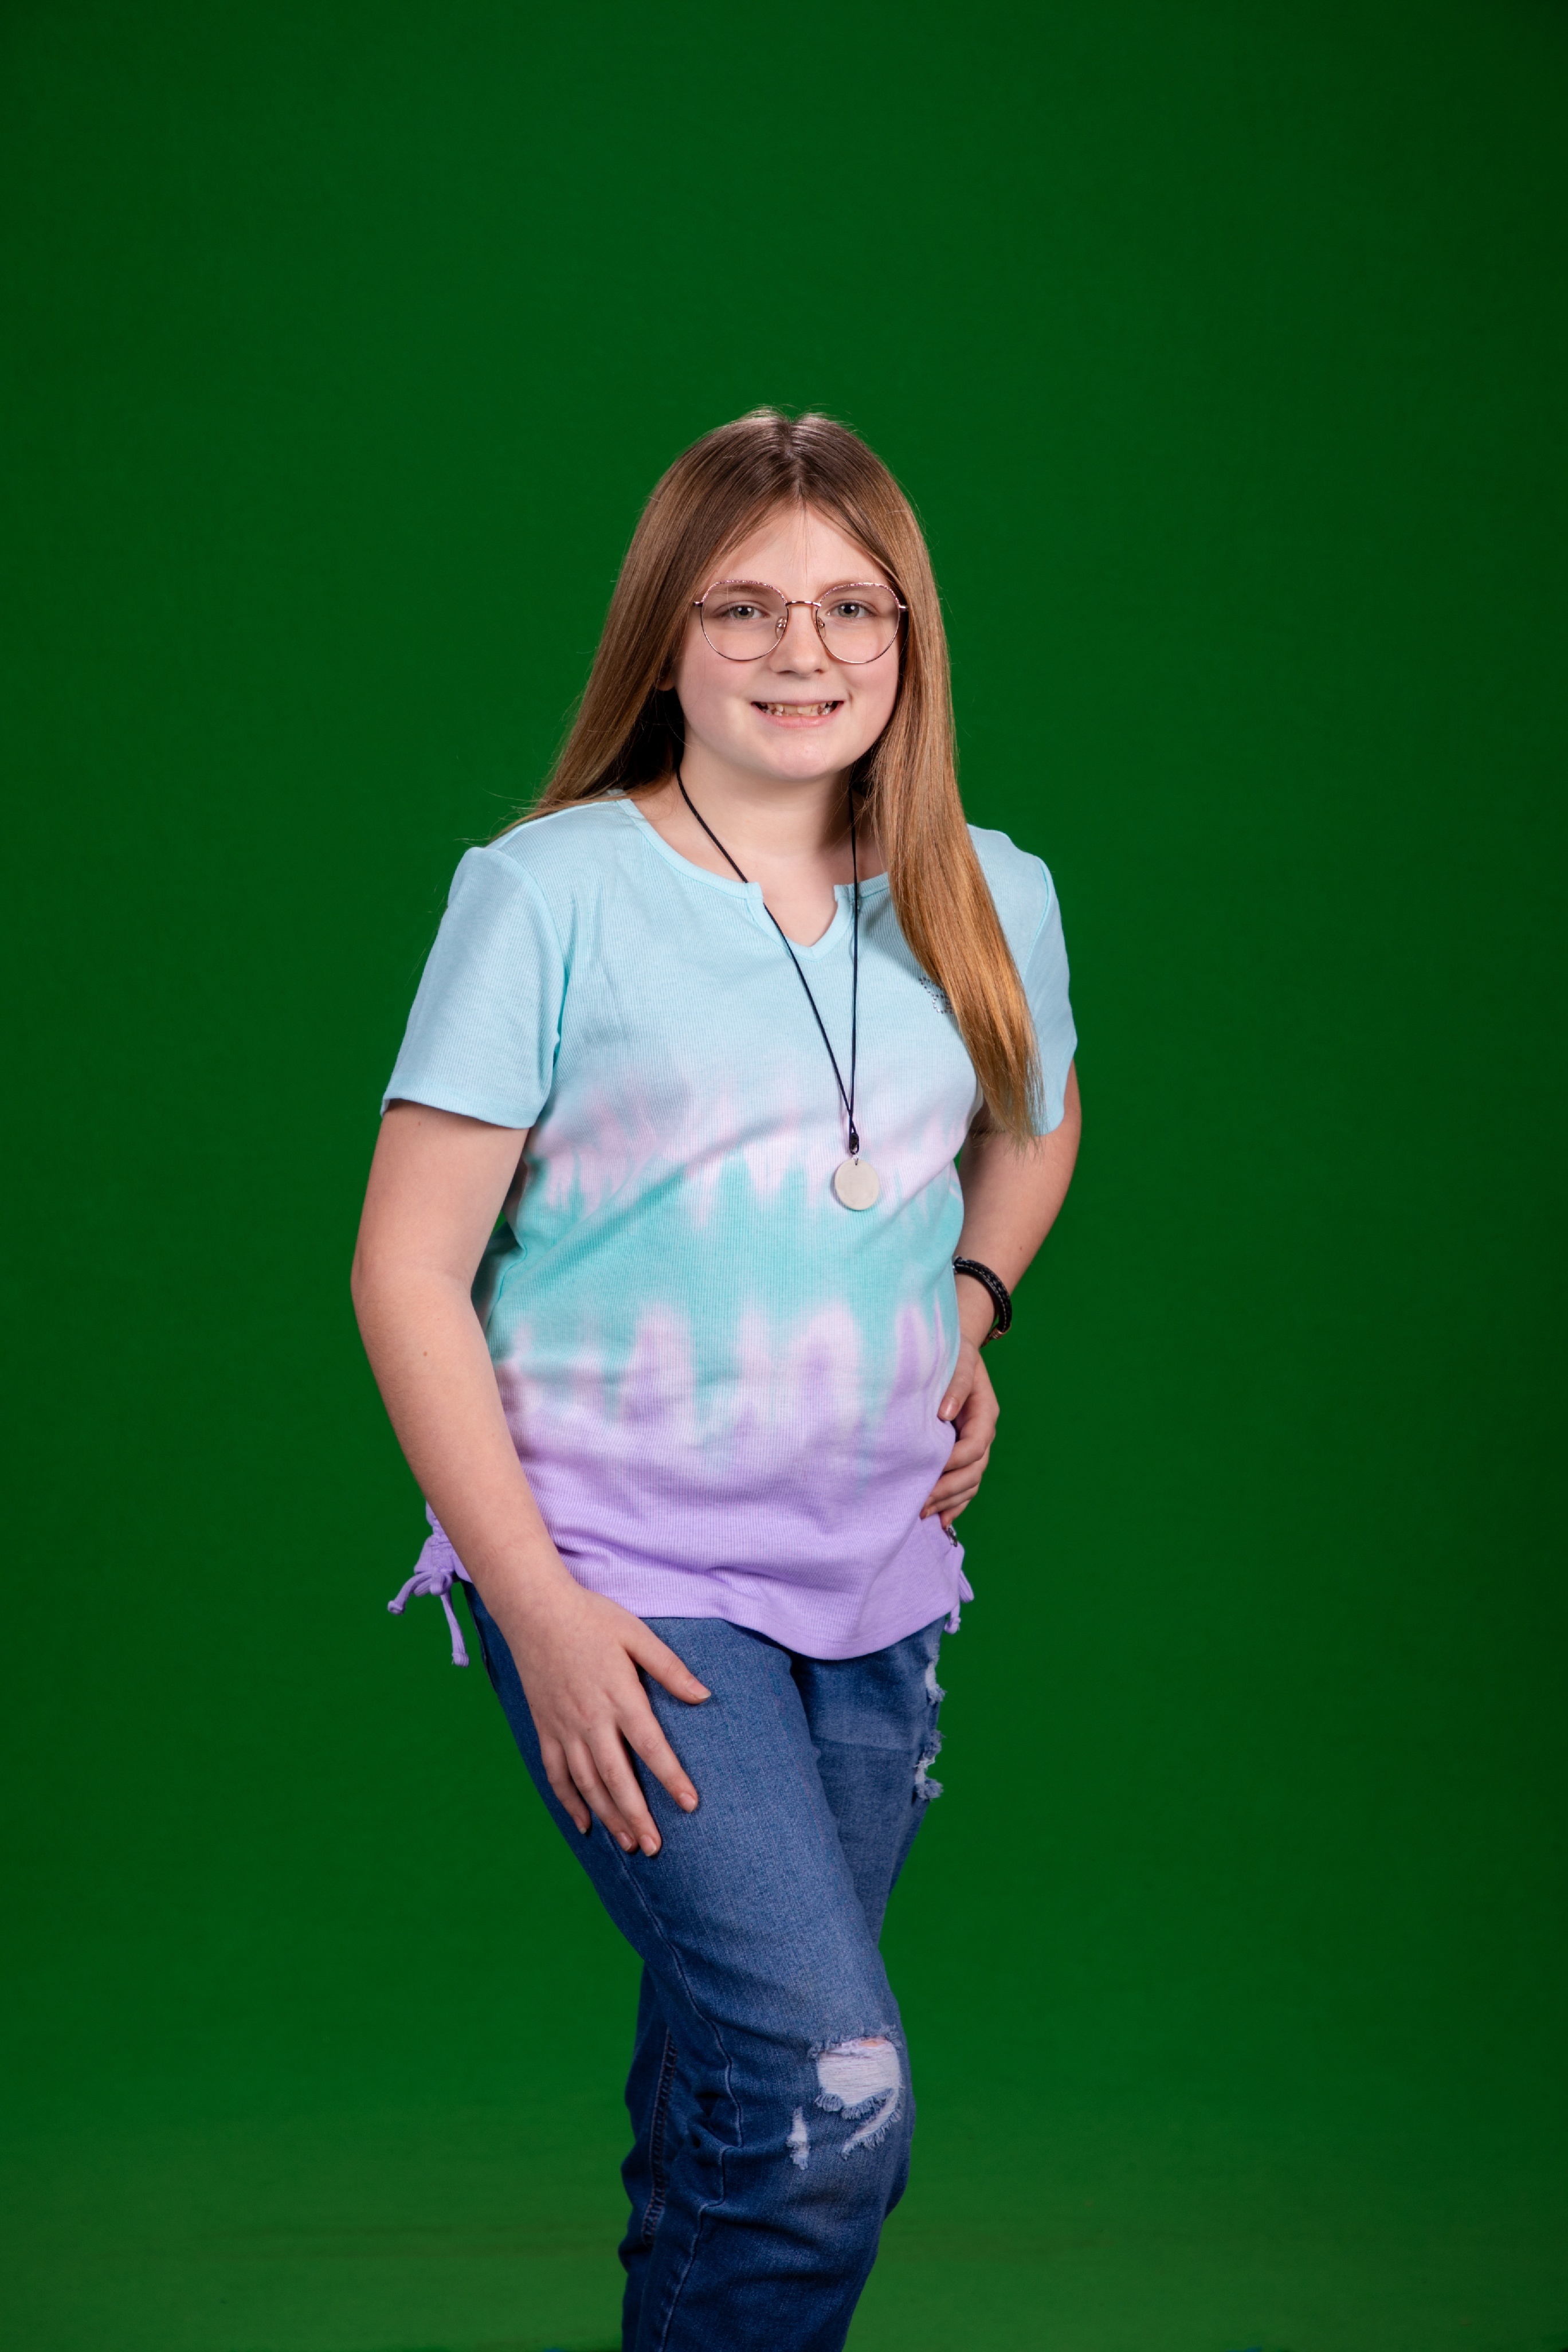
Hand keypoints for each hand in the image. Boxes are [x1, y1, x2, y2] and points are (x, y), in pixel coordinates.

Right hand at [496, 1577, 708, 1855]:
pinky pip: (555, 1773)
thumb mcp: (636, 1634)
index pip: (650, 1745)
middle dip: (637, 1815)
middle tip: (654, 1847)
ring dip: (608, 1815)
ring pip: (586, 1782)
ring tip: (629, 1843)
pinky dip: (569, 1801)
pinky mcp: (544, 1728)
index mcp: (619, 1695)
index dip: (671, 1777)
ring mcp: (563, 1727)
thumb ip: (669, 1668)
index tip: (690, 1804)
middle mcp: (590, 1718)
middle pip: (616, 1776)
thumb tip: (703, 1697)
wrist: (534, 1610)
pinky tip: (585, 1824)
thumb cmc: (592, 1618)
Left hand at [921, 1339, 999, 1527]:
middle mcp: (983, 1432)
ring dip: (950, 1501)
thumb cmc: (955, 1354)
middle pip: (973, 1470)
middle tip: (921, 1503)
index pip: (974, 1445)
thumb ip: (956, 1385)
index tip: (927, 1468)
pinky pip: (965, 1483)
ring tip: (924, 1514)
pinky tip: (940, 1518)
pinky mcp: (963, 1452)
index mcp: (984, 1413)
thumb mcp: (960, 1361)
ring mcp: (975, 1445)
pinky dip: (955, 1502)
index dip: (953, 1461)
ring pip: (970, 1481)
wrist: (955, 1350)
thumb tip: (944, 1413)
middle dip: (948, 1489)